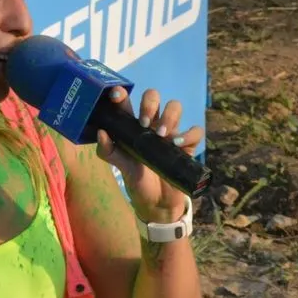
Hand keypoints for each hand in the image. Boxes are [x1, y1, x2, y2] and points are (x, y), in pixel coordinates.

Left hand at [95, 86, 204, 223]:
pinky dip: (189, 134)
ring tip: (161, 135)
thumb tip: (101, 133)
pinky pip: (195, 131)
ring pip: (175, 106)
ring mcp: (170, 132)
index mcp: (132, 126)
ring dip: (168, 116)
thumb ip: (108, 151)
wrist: (156, 202)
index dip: (122, 94)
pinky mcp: (187, 145)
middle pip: (153, 97)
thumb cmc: (137, 179)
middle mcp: (151, 124)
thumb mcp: (120, 166)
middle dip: (149, 103)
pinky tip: (178, 144)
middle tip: (143, 123)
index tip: (116, 95)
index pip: (127, 103)